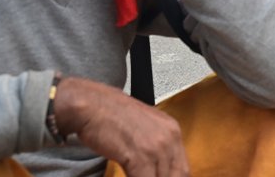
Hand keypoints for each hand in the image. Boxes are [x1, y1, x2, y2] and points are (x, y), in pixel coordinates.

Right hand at [56, 76, 188, 176]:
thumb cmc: (112, 116)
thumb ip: (155, 147)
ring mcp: (155, 146)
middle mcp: (169, 137)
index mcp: (172, 130)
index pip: (183, 168)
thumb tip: (158, 169)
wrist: (92, 105)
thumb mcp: (145, 128)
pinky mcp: (138, 155)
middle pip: (178, 175)